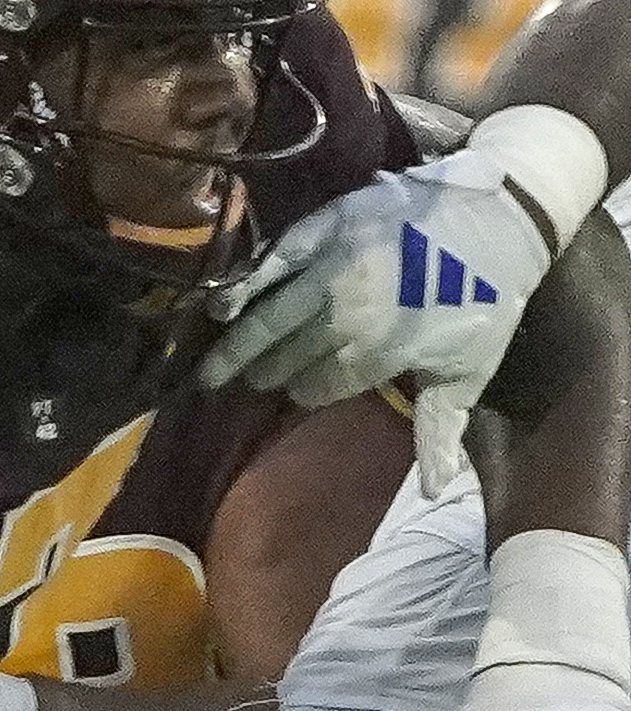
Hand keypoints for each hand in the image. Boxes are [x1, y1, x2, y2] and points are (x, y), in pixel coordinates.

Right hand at [200, 148, 555, 408]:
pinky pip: (272, 264)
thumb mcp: (470, 369)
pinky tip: (220, 306)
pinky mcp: (321, 231)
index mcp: (380, 352)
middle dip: (262, 371)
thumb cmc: (484, 299)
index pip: (323, 383)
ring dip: (239, 344)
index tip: (292, 394)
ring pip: (270, 316)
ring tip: (213, 366)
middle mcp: (346, 315)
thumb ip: (439, 428)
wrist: (496, 220)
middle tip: (242, 383)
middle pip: (289, 353)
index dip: (305, 391)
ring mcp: (329, 270)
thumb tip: (429, 490)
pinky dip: (245, 286)